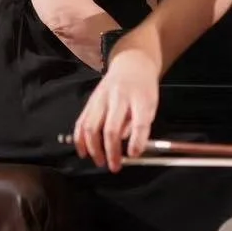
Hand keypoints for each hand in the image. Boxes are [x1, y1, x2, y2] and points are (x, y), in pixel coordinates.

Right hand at [71, 46, 160, 171]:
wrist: (132, 64)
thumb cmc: (144, 89)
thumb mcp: (151, 105)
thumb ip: (141, 125)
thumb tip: (128, 146)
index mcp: (140, 99)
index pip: (139, 122)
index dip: (137, 141)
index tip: (134, 155)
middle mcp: (119, 97)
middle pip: (111, 128)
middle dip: (111, 151)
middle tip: (114, 166)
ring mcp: (102, 98)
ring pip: (91, 126)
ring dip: (93, 148)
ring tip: (99, 161)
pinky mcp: (91, 100)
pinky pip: (81, 121)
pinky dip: (80, 139)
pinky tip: (83, 151)